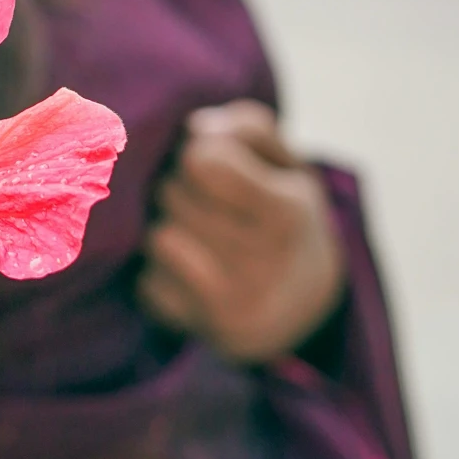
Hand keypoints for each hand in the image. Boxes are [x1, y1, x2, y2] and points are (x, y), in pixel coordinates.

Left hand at [138, 101, 345, 363]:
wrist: (310, 302)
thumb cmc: (284, 209)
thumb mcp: (284, 159)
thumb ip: (245, 126)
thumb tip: (196, 132)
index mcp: (288, 212)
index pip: (201, 160)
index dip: (197, 153)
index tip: (214, 164)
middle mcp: (267, 262)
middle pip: (171, 195)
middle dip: (177, 187)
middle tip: (202, 200)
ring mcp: (238, 304)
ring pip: (156, 239)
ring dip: (166, 228)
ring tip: (193, 231)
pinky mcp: (208, 331)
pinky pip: (148, 285)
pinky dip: (160, 274)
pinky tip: (189, 272)